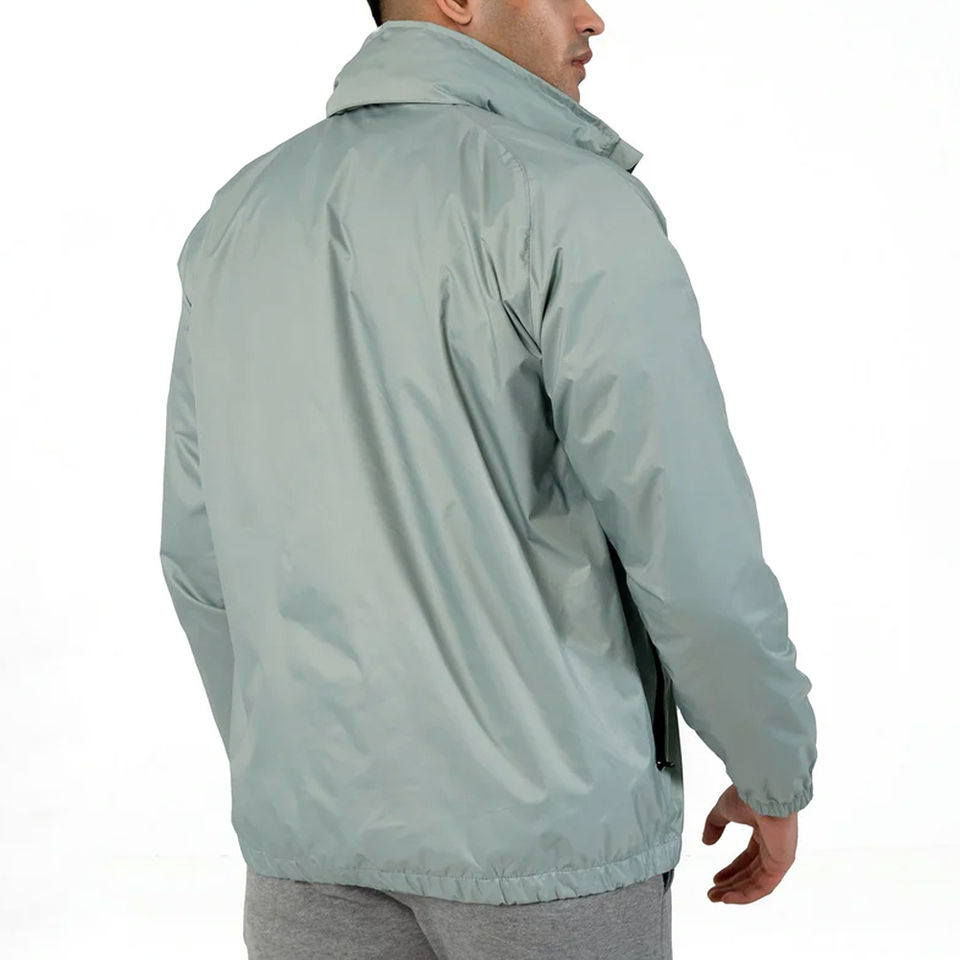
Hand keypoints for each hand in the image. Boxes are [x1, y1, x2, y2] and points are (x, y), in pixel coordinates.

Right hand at [701, 784, 797, 903]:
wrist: (761, 790)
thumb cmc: (747, 794)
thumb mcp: (723, 809)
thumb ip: (714, 825)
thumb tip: (706, 841)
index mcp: (762, 831)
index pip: (747, 858)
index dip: (731, 870)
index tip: (716, 878)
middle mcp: (773, 845)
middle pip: (751, 873)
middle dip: (731, 884)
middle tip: (714, 893)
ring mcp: (779, 855)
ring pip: (757, 882)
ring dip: (736, 892)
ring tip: (718, 898)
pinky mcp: (782, 863)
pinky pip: (764, 886)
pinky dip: (747, 895)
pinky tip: (730, 898)